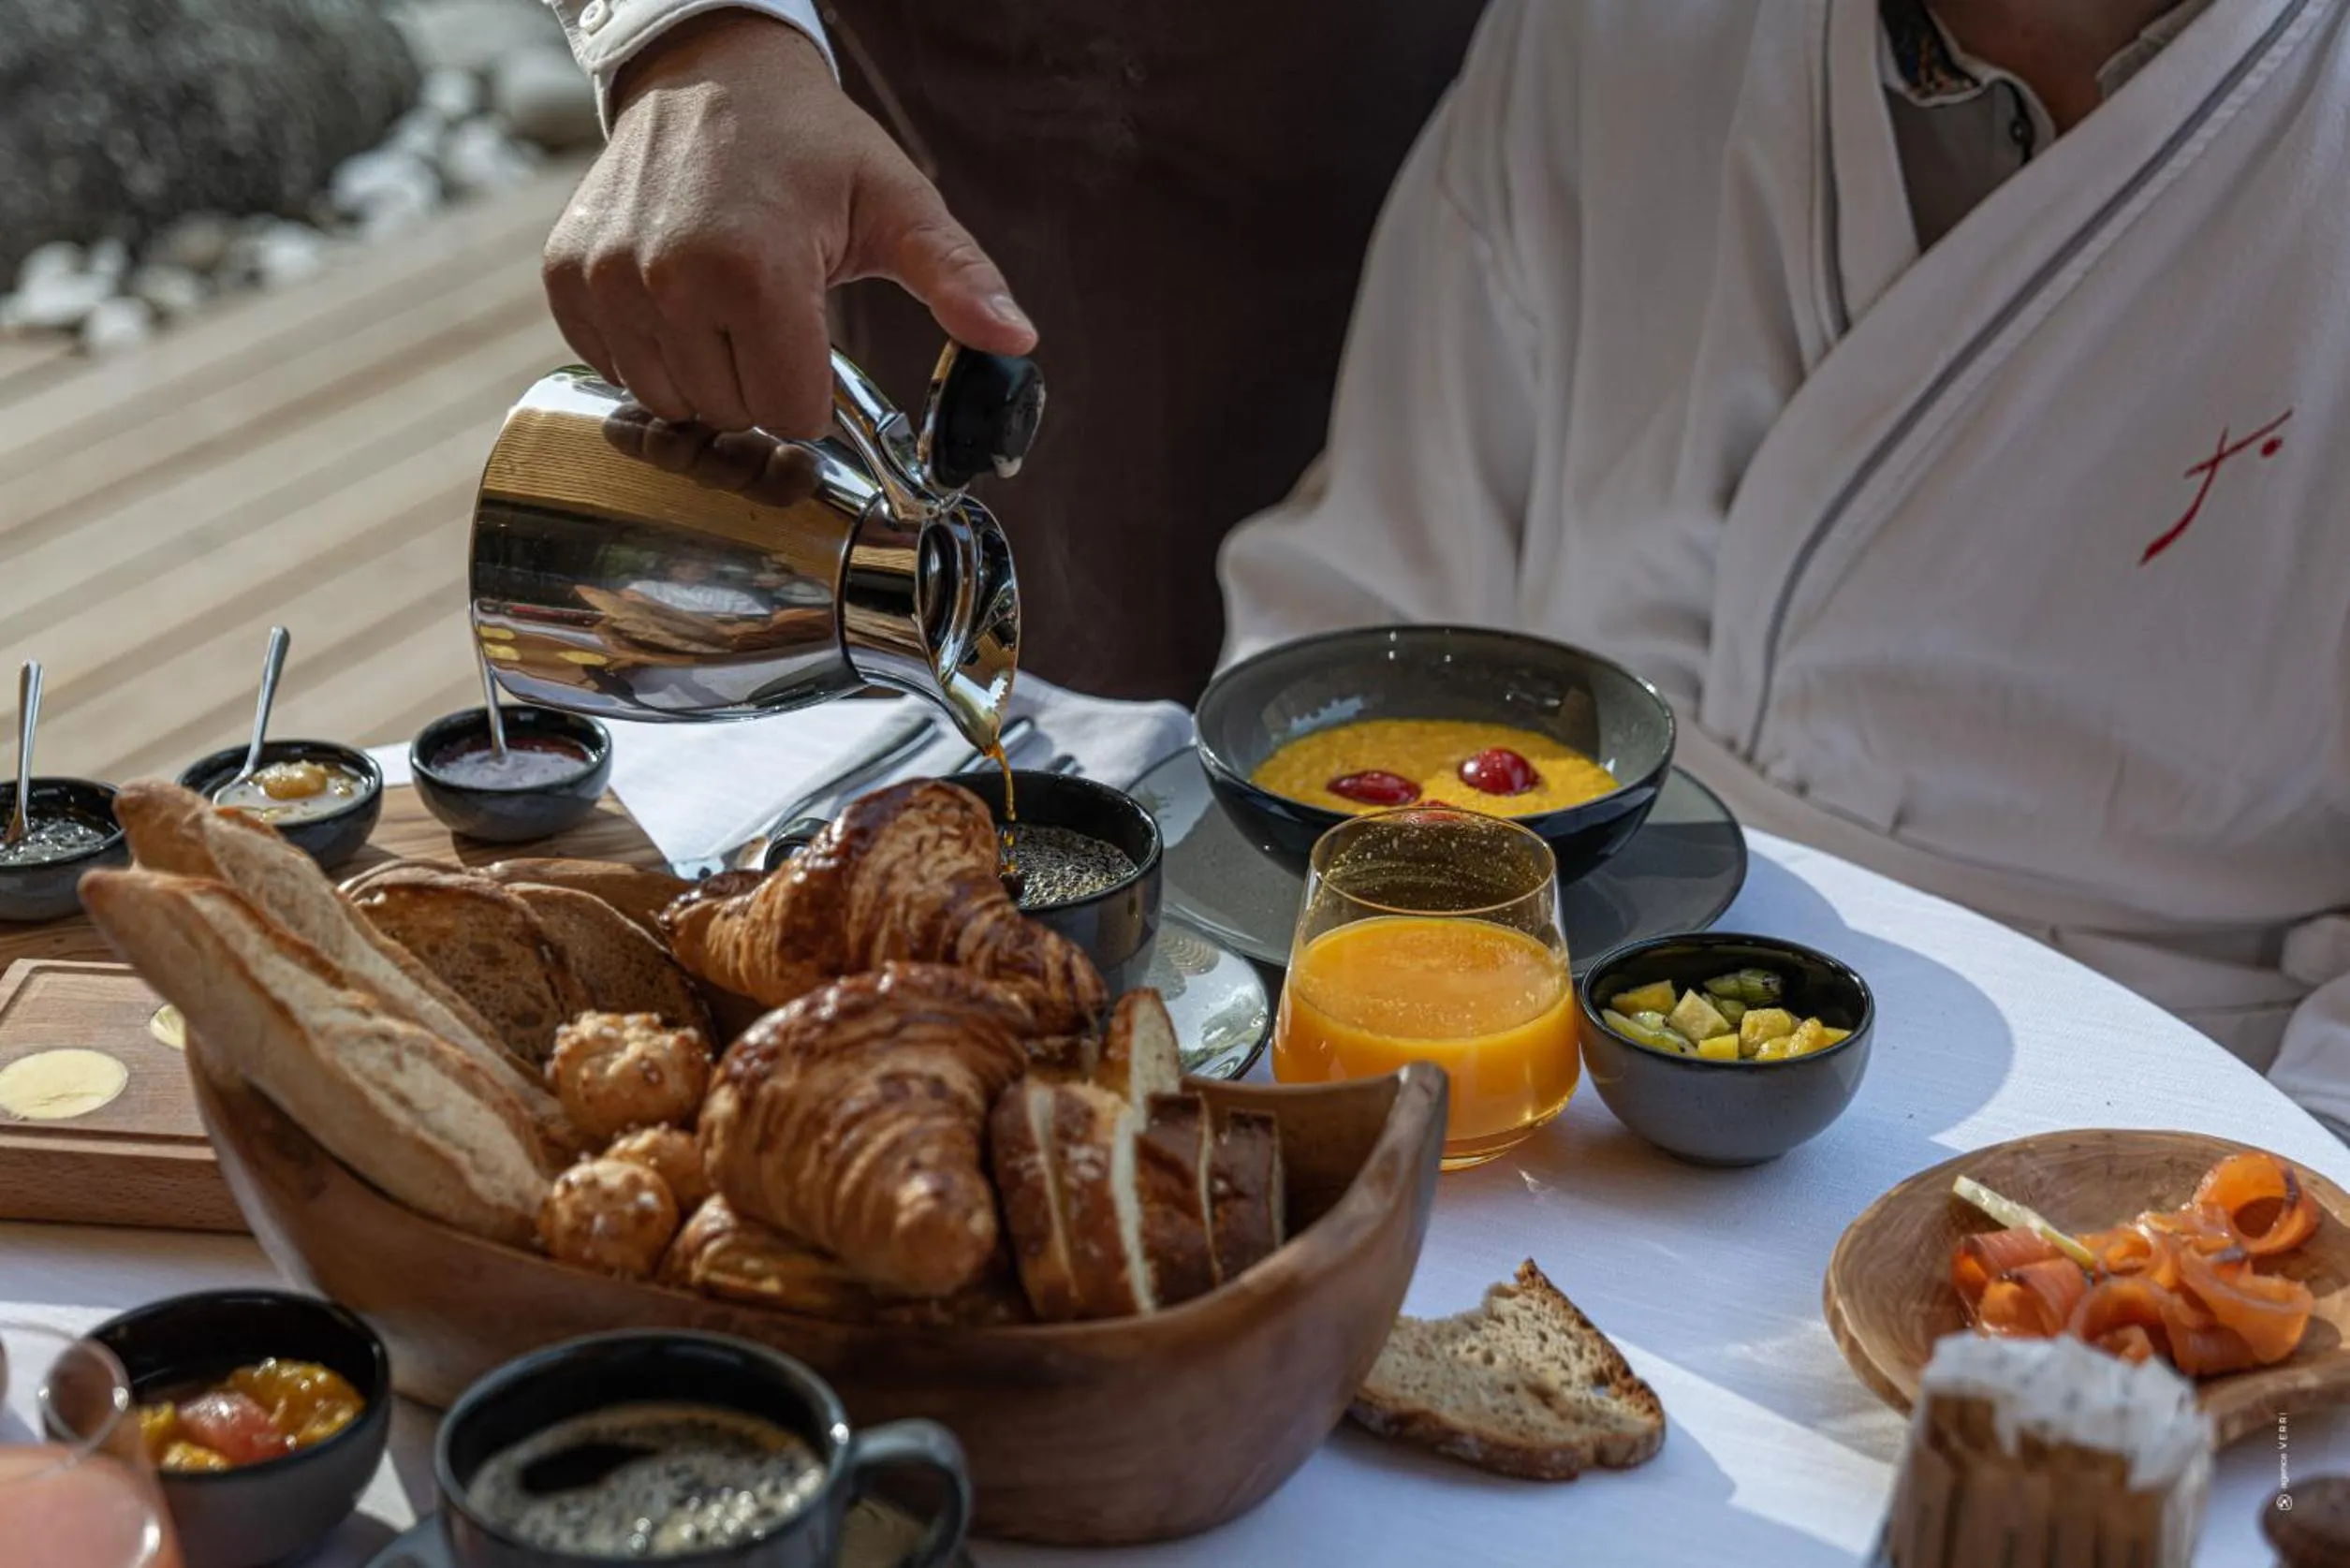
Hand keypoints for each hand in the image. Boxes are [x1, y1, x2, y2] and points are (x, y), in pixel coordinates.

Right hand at [543, 10, 1034, 435]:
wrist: (707, 74)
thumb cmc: (809, 144)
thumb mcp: (898, 202)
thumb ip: (957, 277)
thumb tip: (1015, 338)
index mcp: (753, 270)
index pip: (789, 415)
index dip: (812, 391)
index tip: (814, 340)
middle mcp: (666, 279)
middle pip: (730, 415)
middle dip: (760, 383)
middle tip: (771, 312)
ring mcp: (607, 280)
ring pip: (670, 403)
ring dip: (705, 374)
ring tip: (724, 304)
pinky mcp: (567, 279)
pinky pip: (615, 371)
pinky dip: (651, 353)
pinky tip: (677, 299)